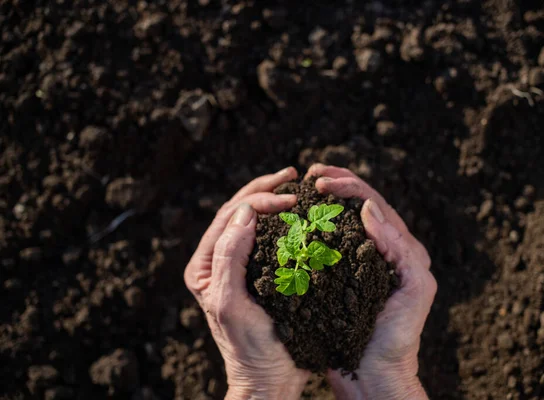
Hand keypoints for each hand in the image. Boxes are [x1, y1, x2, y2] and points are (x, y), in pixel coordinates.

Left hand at [184, 167, 309, 399]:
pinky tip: (300, 213)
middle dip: (264, 190)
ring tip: (295, 185)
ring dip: (273, 200)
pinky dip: (284, 221)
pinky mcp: (260, 273)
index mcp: (204, 266)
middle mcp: (218, 262)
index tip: (290, 198)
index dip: (258, 201)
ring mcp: (240, 266)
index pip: (229, 218)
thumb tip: (244, 213)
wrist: (269, 378)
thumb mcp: (231, 303)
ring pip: (253, 221)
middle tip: (292, 174)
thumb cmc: (248, 348)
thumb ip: (230, 257)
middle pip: (239, 212)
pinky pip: (270, 238)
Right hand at [306, 164, 435, 399]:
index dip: (351, 187)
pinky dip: (315, 228)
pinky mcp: (341, 279)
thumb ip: (399, 249)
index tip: (322, 181)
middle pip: (359, 206)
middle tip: (312, 174)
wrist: (375, 377)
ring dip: (325, 202)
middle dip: (338, 184)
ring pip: (342, 222)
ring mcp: (360, 264)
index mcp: (404, 250)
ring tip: (305, 187)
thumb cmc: (398, 339)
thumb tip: (369, 210)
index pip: (377, 205)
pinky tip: (298, 222)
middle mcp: (383, 252)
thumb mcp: (414, 291)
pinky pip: (328, 246)